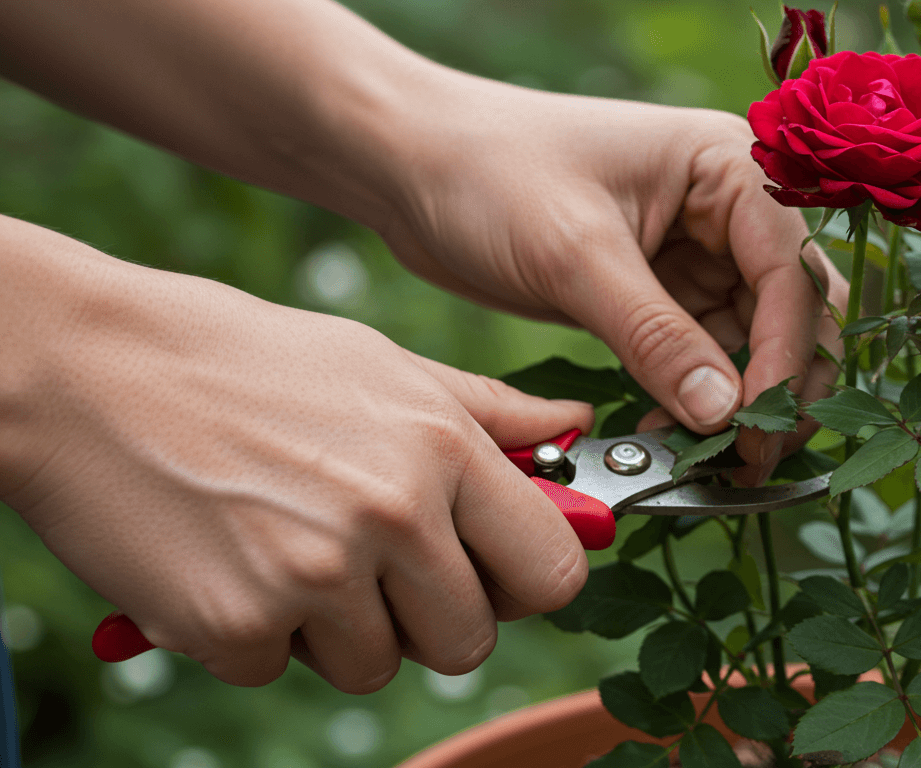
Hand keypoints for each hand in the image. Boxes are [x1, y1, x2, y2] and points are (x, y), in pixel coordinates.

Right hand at [0, 218, 591, 691]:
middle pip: (471, 639)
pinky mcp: (235, 625)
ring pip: (377, 665)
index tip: (500, 573)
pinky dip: (257, 633)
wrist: (84, 368)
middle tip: (376, 564)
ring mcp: (314, 576)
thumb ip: (490, 413)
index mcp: (443, 448)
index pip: (553, 570)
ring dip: (340, 628)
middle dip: (431, 617)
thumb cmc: (242, 359)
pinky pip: (281, 668)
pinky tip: (228, 560)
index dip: (530, 581)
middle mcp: (392, 515)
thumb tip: (575, 426)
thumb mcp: (381, 365)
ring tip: (289, 546)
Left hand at [376, 76, 846, 478]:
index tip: (753, 430)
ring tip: (702, 462)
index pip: (791, 273)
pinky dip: (697, 402)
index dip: (783, 357)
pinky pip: (704, 359)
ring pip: (755, 345)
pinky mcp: (664, 294)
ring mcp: (701, 254)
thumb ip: (655, 335)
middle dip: (777, 388)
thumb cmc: (489, 175)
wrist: (412, 165)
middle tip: (746, 461)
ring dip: (738, 405)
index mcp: (730, 167)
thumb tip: (724, 416)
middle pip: (793, 313)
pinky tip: (666, 438)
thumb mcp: (574, 255)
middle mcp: (731, 209)